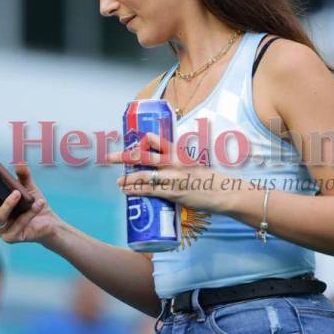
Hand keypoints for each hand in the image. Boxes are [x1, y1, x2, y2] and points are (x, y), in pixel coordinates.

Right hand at [0, 165, 60, 244]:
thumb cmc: (31, 203)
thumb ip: (23, 175)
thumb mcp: (28, 186)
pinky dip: (29, 213)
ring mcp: (1, 229)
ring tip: (17, 193)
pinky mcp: (13, 237)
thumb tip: (19, 164)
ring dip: (7, 204)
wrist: (49, 222)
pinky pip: (18, 225)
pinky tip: (38, 203)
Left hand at [107, 132, 229, 214]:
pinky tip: (127, 192)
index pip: (153, 140)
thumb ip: (179, 162)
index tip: (130, 145)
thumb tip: (165, 164)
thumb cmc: (210, 178)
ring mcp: (173, 178)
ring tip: (119, 182)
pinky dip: (136, 190)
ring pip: (143, 175)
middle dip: (124, 156)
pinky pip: (149, 191)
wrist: (224, 192)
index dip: (139, 142)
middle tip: (110, 157)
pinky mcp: (173, 193)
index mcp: (178, 151)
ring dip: (127, 179)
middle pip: (143, 156)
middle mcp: (173, 162)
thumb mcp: (194, 162)